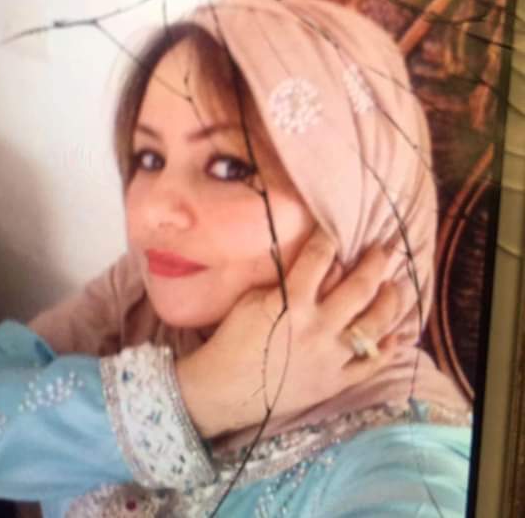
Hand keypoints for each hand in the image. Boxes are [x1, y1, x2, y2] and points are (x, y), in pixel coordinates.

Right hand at [176, 229, 399, 437]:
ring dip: (390, 302)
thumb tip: (314, 268)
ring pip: (374, 325)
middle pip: (359, 288)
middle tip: (385, 249)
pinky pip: (369, 366)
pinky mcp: (334, 383)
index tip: (337, 229)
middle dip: (375, 263)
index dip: (330, 238)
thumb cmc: (232, 340)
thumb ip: (285, 283)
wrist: (223, 389)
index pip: (320, 259)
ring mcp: (330, 357)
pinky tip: (393, 335)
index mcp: (292, 303)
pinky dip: (385, 350)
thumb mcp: (252, 301)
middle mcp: (318, 327)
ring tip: (396, 287)